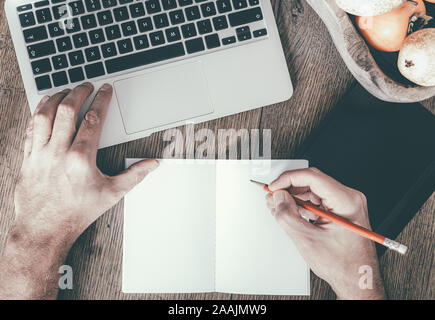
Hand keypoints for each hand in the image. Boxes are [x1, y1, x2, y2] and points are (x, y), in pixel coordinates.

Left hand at [0, 83, 157, 298]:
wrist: (45, 229)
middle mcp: (58, 152)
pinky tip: (43, 108)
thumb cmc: (76, 213)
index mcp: (81, 158)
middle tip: (86, 85)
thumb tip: (151, 164)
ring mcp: (40, 154)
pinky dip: (37, 114)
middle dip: (78, 92)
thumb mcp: (112, 194)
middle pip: (67, 110)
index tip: (105, 90)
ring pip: (44, 115)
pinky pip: (29, 129)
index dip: (101, 100)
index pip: (93, 119)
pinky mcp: (28, 159)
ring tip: (64, 91)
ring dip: (55, 99)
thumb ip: (134, 175)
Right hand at [265, 168, 385, 299]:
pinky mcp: (338, 211)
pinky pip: (316, 201)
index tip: (273, 187)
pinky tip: (288, 211)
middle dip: (288, 188)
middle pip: (312, 182)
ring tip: (277, 205)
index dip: (288, 179)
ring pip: (312, 191)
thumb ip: (288, 216)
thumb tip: (278, 198)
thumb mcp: (308, 240)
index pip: (312, 177)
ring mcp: (344, 205)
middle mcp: (348, 199)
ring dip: (293, 197)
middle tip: (272, 196)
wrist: (357, 280)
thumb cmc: (344, 265)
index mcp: (347, 201)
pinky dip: (300, 205)